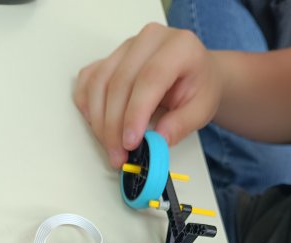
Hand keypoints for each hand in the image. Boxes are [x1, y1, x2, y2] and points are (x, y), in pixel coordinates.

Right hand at [74, 23, 221, 167]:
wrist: (194, 73)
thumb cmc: (198, 87)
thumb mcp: (201, 110)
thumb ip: (181, 125)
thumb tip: (157, 141)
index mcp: (179, 46)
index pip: (150, 78)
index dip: (135, 113)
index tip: (130, 142)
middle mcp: (149, 40)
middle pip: (119, 83)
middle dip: (114, 127)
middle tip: (119, 155)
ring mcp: (126, 47)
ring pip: (99, 83)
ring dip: (100, 122)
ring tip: (111, 148)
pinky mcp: (111, 58)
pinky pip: (89, 80)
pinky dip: (89, 106)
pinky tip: (99, 126)